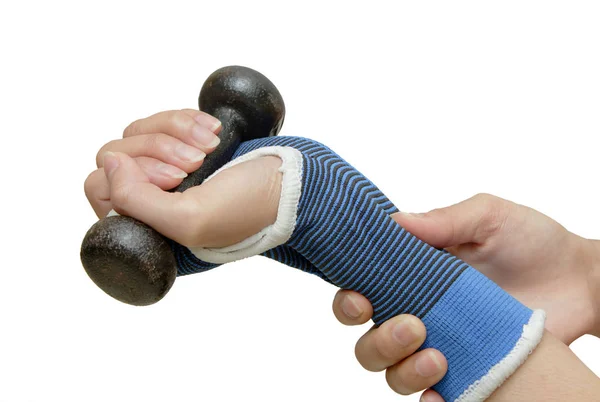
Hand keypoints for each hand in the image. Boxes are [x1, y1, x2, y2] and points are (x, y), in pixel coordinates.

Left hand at [84, 109, 282, 248]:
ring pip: (138, 132)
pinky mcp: (184, 144)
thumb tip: (111, 163)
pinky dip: (186, 120)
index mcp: (148, 231)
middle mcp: (152, 201)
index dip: (134, 178)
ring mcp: (167, 170)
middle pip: (117, 154)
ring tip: (210, 145)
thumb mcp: (190, 221)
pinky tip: (213, 131)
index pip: (102, 190)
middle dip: (159, 150)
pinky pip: (162, 120)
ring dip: (175, 131)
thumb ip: (135, 201)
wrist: (291, 183)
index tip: (177, 181)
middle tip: (198, 163)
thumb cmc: (249, 209)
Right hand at [332, 193, 598, 399]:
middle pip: (367, 337)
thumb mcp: (488, 217)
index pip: (362, 288)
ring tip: (438, 356)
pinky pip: (432, 394)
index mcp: (412, 274)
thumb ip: (442, 220)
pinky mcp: (467, 370)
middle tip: (413, 326)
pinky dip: (427, 399)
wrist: (580, 280)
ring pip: (390, 370)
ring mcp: (441, 343)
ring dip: (401, 367)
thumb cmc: (532, 241)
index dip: (348, 298)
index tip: (360, 299)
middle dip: (377, 338)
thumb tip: (392, 221)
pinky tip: (441, 394)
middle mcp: (418, 310)